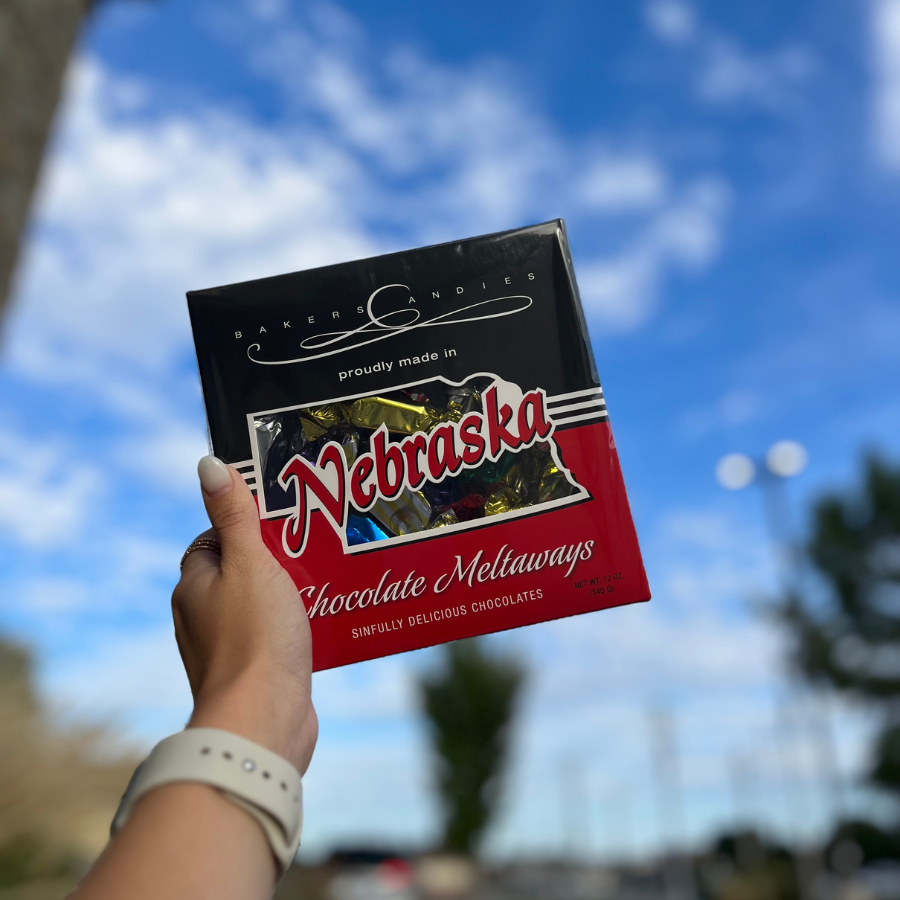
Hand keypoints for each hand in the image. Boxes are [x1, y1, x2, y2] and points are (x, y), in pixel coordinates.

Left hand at [172, 456, 316, 774]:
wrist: (264, 721)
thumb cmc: (255, 637)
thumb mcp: (249, 563)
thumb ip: (234, 515)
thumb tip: (208, 464)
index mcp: (194, 586)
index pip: (214, 540)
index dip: (245, 524)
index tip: (281, 516)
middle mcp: (203, 617)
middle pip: (241, 571)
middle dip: (276, 558)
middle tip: (314, 543)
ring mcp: (228, 648)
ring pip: (261, 605)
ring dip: (291, 594)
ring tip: (327, 579)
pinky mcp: (255, 673)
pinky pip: (276, 636)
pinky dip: (297, 626)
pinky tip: (325, 622)